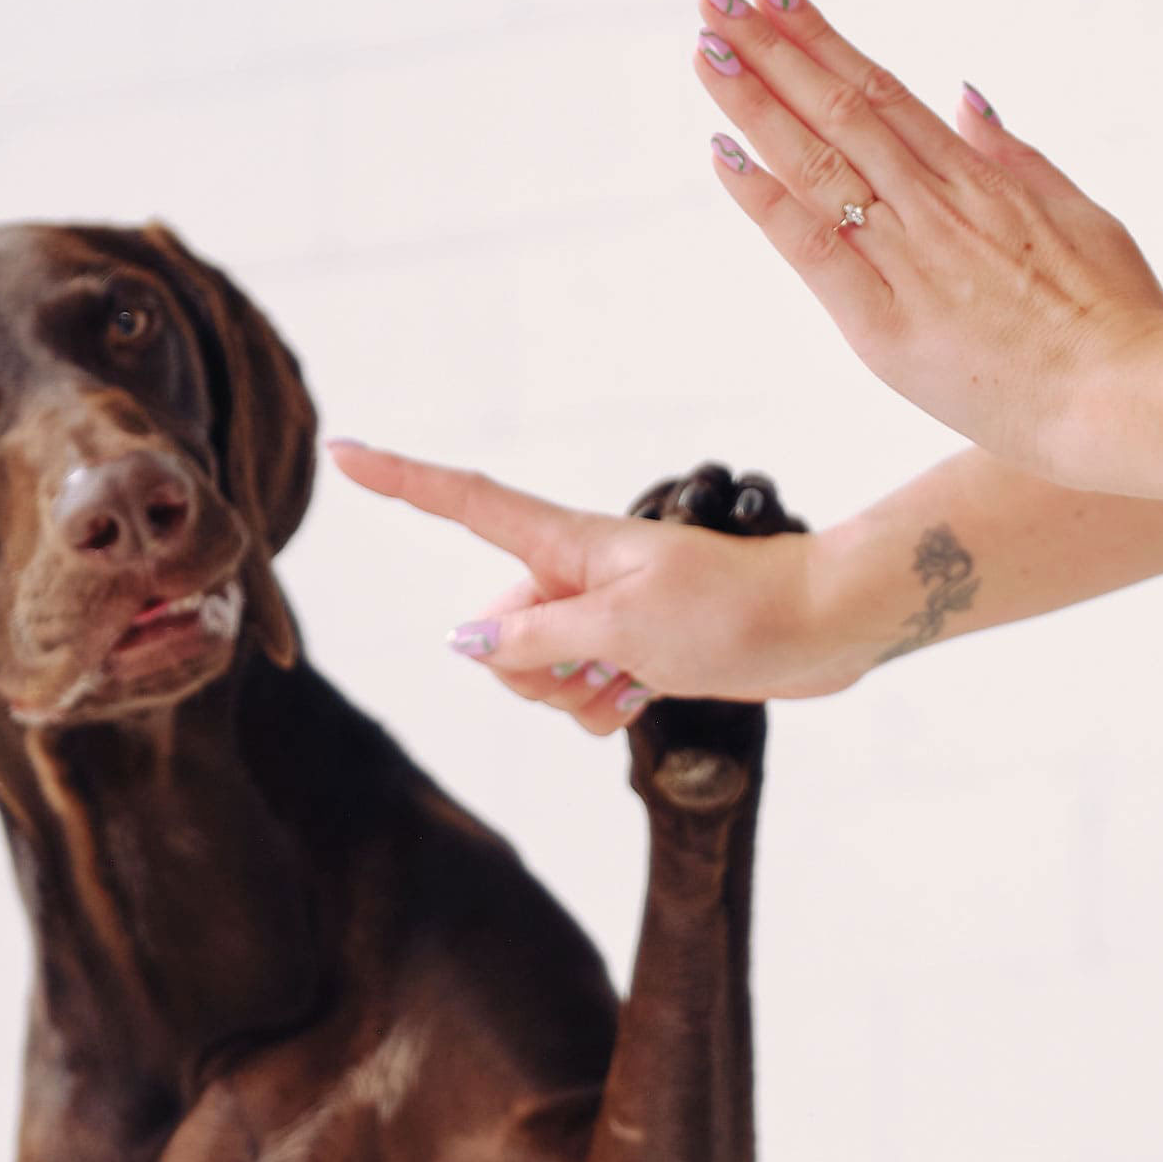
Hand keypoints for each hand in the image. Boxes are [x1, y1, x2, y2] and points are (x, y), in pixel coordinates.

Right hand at [324, 444, 838, 728]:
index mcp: (568, 545)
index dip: (403, 481)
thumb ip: (537, 638)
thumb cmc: (732, 614)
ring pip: (535, 675)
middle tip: (602, 669)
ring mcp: (600, 616)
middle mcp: (574, 575)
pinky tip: (644, 700)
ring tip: (634, 683)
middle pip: (498, 633)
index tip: (343, 452)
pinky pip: (578, 698)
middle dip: (530, 672)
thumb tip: (465, 641)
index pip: (466, 504)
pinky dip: (600, 710)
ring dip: (571, 699)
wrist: (819, 629)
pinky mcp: (629, 653)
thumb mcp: (623, 629)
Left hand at [692, 0, 1162, 485]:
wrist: (1125, 396)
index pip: (882, 90)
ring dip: (757, 100)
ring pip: (820, 162)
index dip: (823, 38)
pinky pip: (816, 249)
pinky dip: (767, 200)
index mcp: (977, 178)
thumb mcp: (1078, 213)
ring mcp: (911, 260)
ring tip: (707, 44)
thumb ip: (1014, 156)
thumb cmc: (1114, 317)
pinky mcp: (887, 328)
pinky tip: (723, 152)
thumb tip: (963, 98)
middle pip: (840, 108)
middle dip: (773, 46)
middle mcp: (936, 205)